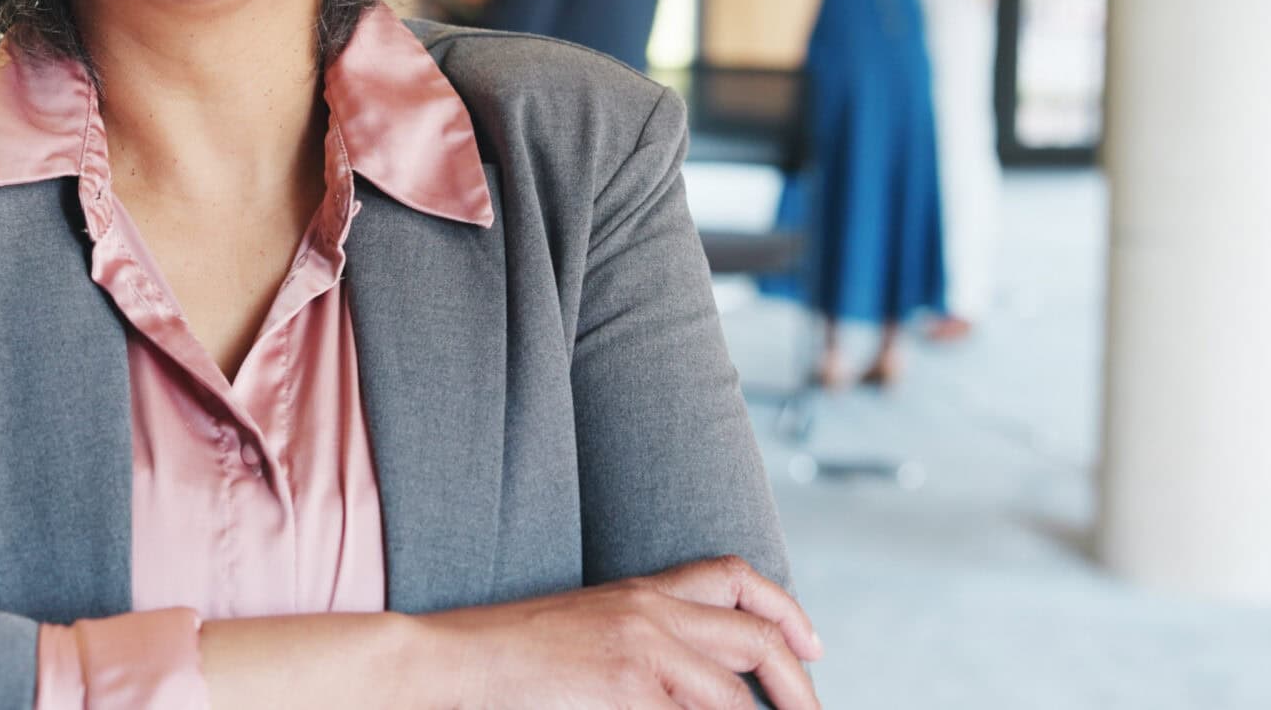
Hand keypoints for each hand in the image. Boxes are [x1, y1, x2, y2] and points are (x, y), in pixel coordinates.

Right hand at [414, 555, 820, 709]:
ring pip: (734, 692)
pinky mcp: (627, 689)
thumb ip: (648, 638)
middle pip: (756, 638)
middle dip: (799, 685)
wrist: (457, 656)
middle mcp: (650, 611)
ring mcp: (641, 650)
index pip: (735, 578)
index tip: (813, 649)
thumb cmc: (515, 654)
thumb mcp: (591, 627)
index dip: (787, 611)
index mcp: (641, 590)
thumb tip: (703, 679)